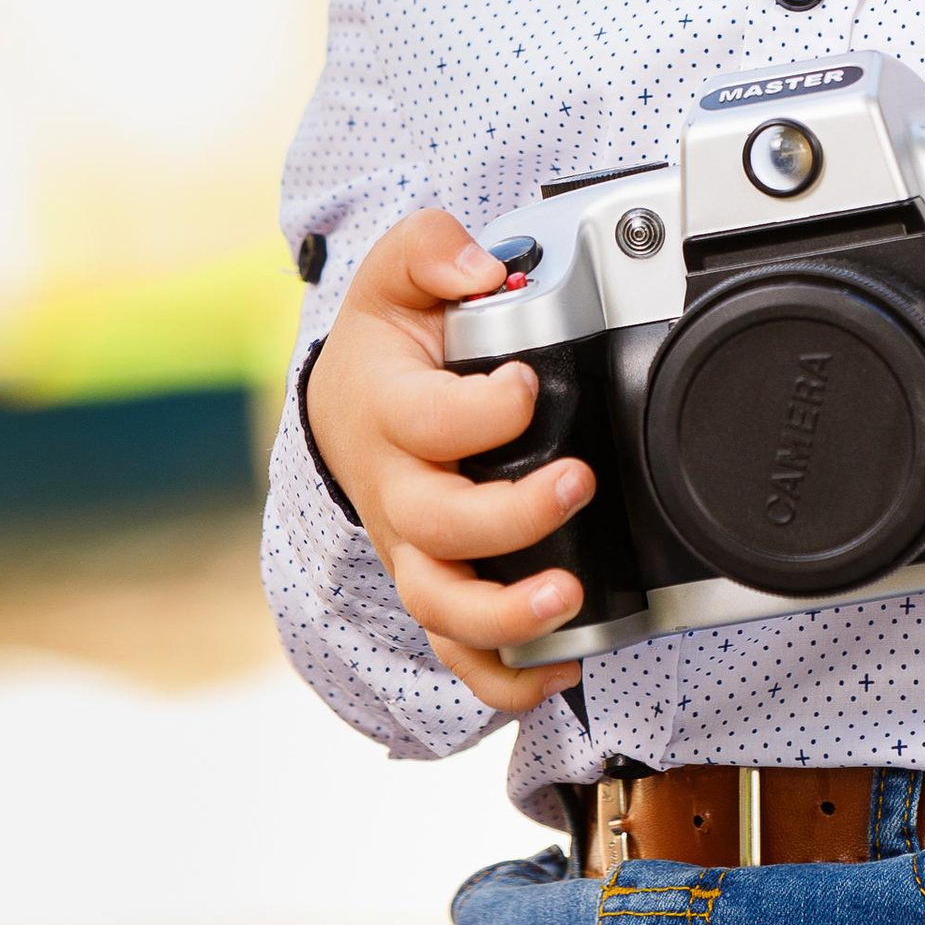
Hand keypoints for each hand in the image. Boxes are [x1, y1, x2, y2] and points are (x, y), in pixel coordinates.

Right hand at [304, 210, 595, 715]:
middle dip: (512, 517)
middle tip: (578, 483)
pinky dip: (506, 676)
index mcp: (386, 413)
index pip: (430, 420)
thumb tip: (480, 269)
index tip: (530, 382)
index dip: (485, 409)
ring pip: (442, 606)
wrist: (346, 407)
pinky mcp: (435, 587)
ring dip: (504, 616)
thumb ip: (432, 248)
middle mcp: (395, 492)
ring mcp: (413, 550)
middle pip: (438, 525)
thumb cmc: (386, 343)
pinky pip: (460, 654)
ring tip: (566, 599)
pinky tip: (563, 667)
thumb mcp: (396, 271)